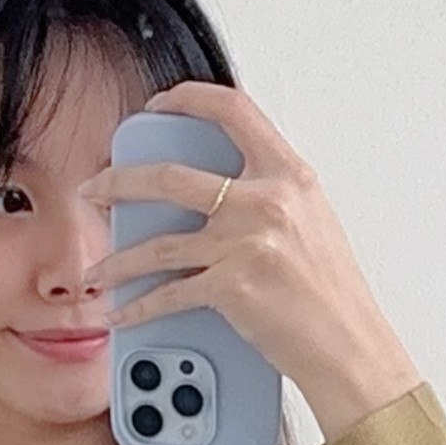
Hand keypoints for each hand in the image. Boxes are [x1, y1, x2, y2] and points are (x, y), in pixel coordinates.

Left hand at [76, 79, 423, 443]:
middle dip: (118, 182)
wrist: (349, 345)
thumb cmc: (333, 293)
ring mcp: (245, 243)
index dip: (187, 99)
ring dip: (117, 260)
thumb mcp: (311, 220)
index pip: (233, 109)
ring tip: (97, 271)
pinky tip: (122, 313)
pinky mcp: (231, 287)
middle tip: (95, 189)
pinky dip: (138, 308)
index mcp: (289, 174)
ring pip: (158, 242)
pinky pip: (168, 293)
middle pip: (170, 176)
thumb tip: (223, 187)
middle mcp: (266, 200)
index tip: (157, 107)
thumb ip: (270, 194)